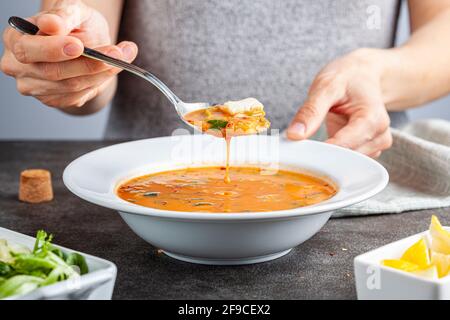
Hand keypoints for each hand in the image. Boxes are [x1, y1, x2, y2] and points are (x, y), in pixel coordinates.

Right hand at [0, 0, 137, 108]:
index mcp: (15, 38)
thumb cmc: (75, 23)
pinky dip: (100, 82)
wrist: (86, 41)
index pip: (28, 50)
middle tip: (116, 53)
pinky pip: (79, 95)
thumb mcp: (72, 11)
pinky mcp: (54, 99)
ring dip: (102, 72)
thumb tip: (51, 24)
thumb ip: (63, 16)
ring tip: (124, 55)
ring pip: (71, 86)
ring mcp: (35, 87)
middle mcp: (18, 66)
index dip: (53, 50)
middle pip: (53, 73)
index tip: (79, 46)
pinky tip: (111, 68)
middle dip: (88, 64)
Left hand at [287, 49, 392, 157]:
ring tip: (316, 133)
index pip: (344, 146)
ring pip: (347, 163)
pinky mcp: (369, 150)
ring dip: (327, 155)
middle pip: (346, 158)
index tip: (299, 149)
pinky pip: (348, 162)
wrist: (364, 75)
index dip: (320, 150)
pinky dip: (333, 155)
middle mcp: (379, 135)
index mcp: (373, 118)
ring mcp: (376, 145)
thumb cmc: (347, 77)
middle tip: (301, 142)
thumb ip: (311, 111)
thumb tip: (294, 135)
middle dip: (322, 153)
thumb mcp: (326, 86)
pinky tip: (326, 140)